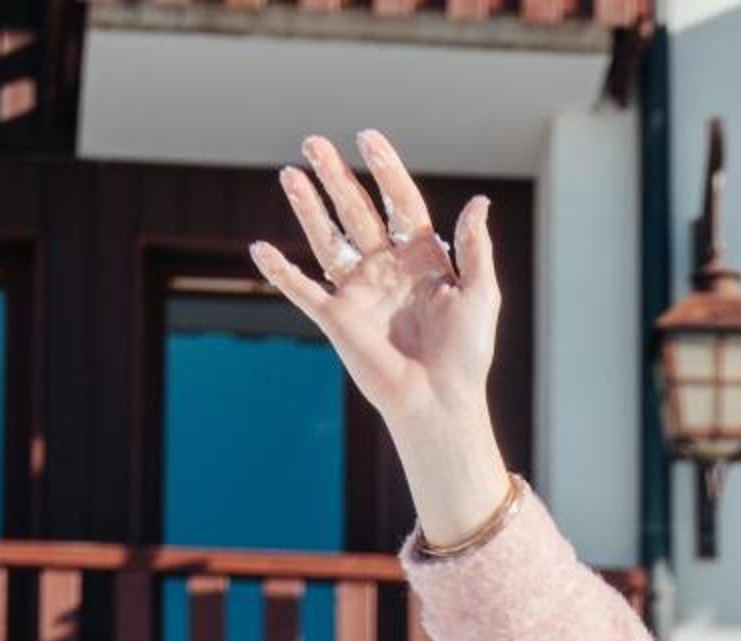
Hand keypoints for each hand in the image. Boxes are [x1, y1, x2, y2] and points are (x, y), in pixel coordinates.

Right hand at [251, 132, 509, 539]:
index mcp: (422, 260)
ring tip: (289, 173)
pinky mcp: (338, 320)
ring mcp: (360, 294)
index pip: (400, 203)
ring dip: (307, 208)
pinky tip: (259, 249)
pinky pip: (303, 291)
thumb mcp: (481, 295)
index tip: (367, 139)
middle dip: (335, 177)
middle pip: (357, 212)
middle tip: (313, 142)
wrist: (439, 403)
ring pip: (328, 240)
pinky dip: (281, 272)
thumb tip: (478, 202)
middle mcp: (387, 270)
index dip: (385, 170)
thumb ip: (476, 248)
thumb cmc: (466, 355)